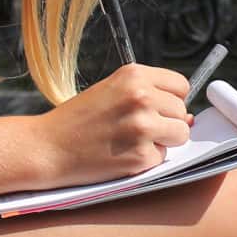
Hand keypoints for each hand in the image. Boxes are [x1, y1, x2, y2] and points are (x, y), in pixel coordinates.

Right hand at [38, 63, 192, 182]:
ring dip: (162, 142)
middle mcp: (141, 97)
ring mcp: (143, 127)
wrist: (47, 147)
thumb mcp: (110, 91)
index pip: (181, 85)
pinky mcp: (141, 156)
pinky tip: (121, 156)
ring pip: (180, 134)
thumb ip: (148, 95)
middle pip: (182, 111)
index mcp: (134, 75)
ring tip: (132, 141)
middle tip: (135, 129)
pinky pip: (162, 158)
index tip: (156, 109)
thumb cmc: (77, 120)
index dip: (171, 100)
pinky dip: (146, 161)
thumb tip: (189, 117)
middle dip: (166, 122)